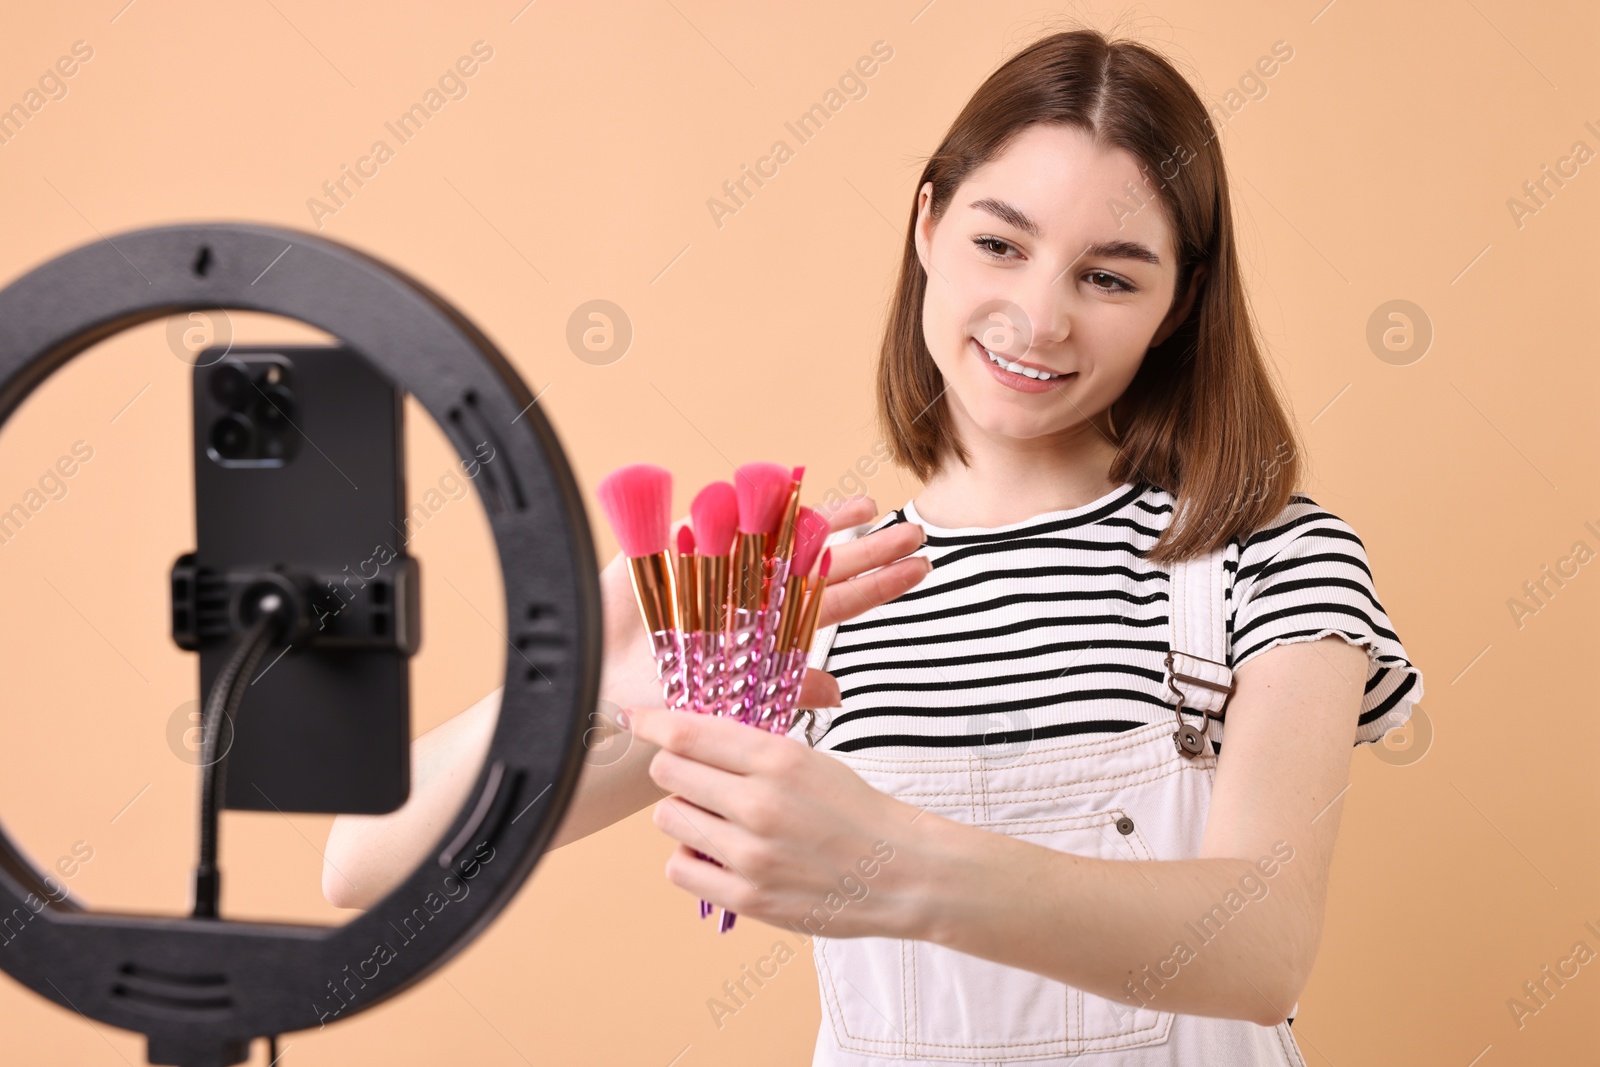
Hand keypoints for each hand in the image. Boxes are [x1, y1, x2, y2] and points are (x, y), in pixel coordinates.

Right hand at [597, 493, 930, 710]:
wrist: (591, 671)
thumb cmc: (657, 694)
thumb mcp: (724, 700)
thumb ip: (781, 689)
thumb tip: (841, 695)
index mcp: (769, 630)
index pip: (836, 604)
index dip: (877, 585)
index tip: (920, 567)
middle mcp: (754, 595)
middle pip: (823, 566)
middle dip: (868, 548)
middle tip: (914, 531)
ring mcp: (722, 567)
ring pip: (784, 536)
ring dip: (825, 519)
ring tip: (869, 505)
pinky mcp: (683, 545)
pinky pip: (725, 516)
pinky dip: (755, 500)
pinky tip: (790, 484)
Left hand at [624, 703, 932, 939]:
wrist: (902, 873)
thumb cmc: (857, 812)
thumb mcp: (810, 760)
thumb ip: (751, 748)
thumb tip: (690, 736)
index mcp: (778, 760)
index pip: (688, 732)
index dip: (652, 722)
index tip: (636, 718)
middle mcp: (759, 804)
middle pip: (668, 772)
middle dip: (676, 768)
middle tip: (698, 776)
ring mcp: (750, 855)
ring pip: (668, 818)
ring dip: (683, 813)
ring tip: (716, 818)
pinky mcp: (747, 897)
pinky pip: (678, 868)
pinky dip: (689, 857)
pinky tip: (716, 852)